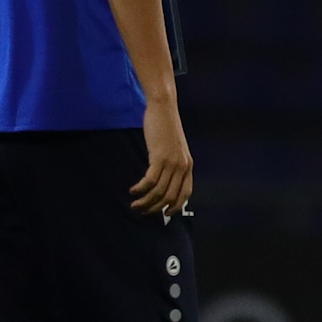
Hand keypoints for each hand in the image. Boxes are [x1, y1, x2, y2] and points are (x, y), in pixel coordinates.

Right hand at [130, 98, 193, 216]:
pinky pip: (150, 181)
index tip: (163, 213)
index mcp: (188, 166)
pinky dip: (141, 189)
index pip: (185, 194)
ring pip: (159, 192)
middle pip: (170, 197)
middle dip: (155, 208)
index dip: (174, 206)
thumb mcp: (175, 148)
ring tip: (134, 204)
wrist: (164, 108)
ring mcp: (172, 163)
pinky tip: (133, 191)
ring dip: (145, 202)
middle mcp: (183, 167)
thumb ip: (173, 163)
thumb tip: (164, 179)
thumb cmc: (166, 127)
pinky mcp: (159, 157)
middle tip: (142, 211)